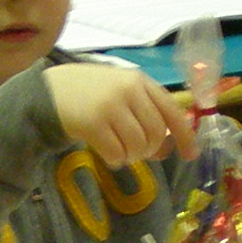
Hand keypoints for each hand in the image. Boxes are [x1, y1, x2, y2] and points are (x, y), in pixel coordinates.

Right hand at [46, 64, 196, 168]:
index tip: (191, 155)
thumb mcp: (122, 94)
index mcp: (140, 81)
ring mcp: (110, 106)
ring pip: (137, 145)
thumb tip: (167, 149)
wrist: (51, 90)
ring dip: (132, 157)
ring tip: (121, 152)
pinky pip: (116, 153)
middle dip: (151, 150)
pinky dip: (116, 160)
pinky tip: (108, 154)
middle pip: (155, 132)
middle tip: (138, 153)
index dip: (184, 135)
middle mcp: (128, 90)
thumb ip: (146, 113)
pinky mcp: (92, 123)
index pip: (171, 110)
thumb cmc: (92, 94)